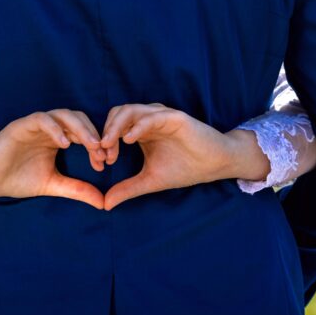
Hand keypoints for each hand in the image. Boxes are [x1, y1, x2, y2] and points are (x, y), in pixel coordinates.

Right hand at [0, 109, 109, 209]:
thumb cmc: (16, 179)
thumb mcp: (52, 185)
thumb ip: (77, 189)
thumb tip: (103, 202)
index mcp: (58, 138)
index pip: (84, 133)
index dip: (97, 145)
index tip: (104, 163)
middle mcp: (49, 128)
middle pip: (78, 119)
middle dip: (94, 134)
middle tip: (102, 153)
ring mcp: (35, 125)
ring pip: (63, 115)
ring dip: (80, 128)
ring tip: (91, 145)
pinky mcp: (20, 126)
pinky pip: (42, 119)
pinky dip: (55, 128)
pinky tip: (64, 144)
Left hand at [99, 103, 265, 210]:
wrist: (215, 165)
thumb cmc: (185, 168)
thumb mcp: (150, 180)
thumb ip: (128, 188)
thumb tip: (105, 204)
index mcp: (141, 130)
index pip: (113, 126)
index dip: (104, 141)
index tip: (101, 162)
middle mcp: (149, 119)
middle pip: (118, 113)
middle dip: (106, 131)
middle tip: (101, 152)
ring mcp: (161, 116)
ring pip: (131, 110)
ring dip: (116, 126)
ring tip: (109, 145)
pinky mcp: (175, 117)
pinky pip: (152, 116)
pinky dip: (138, 126)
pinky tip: (129, 140)